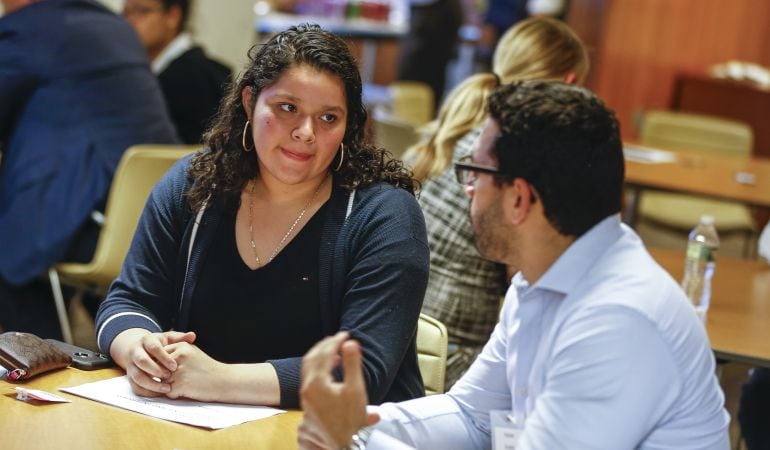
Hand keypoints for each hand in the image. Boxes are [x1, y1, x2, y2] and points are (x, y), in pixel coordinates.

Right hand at [111, 329, 195, 396]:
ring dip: (151, 384)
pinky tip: (159, 394)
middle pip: (142, 361)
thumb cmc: (159, 344)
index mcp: (146, 341)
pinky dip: (146, 392)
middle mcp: (136, 352)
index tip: (175, 366)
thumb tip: (192, 335)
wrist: (140, 349)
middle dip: (155, 370)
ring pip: (137, 376)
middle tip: (169, 376)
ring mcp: (131, 365)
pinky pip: (135, 387)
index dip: (163, 357)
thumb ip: (179, 338)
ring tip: (167, 388)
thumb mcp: (168, 338)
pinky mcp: (130, 377)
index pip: (153, 348)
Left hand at [163, 341, 225, 401]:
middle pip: (159, 369)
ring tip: (188, 383)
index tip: (179, 370)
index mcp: (181, 346)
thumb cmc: (208, 369)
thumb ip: (175, 353)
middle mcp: (179, 356)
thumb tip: (154, 360)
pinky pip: (168, 392)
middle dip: (167, 377)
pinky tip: (190, 390)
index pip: (160, 356)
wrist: (225, 380)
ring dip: (171, 386)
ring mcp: (179, 370)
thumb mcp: (193, 353)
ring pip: (162, 382)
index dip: (165, 367)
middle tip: (185, 377)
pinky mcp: (180, 384)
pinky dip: (176, 394)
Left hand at [298, 332, 378, 449]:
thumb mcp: (356, 390)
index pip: (325, 353)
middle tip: (337, 338)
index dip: (336, 341)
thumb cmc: (350, 419)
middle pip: (312, 357)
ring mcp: (305, 396)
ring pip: (308, 367)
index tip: (346, 334)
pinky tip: (329, 370)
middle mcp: (307, 387)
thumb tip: (350, 343)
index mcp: (317, 382)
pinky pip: (309, 377)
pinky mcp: (308, 402)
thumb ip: (352, 364)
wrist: (342, 443)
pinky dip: (317, 367)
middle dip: (324, 345)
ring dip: (320, 355)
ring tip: (334, 350)